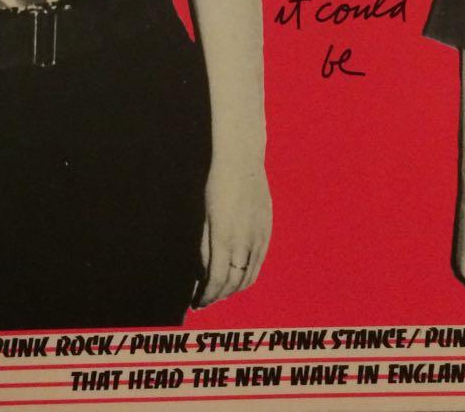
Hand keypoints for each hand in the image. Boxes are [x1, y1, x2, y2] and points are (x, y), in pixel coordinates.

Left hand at [195, 155, 271, 306]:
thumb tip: (202, 274)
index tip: (197, 302)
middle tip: (205, 299)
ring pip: (249, 276)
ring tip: (220, 291)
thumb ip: (203, 248)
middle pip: (233, 283)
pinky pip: (259, 263)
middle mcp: (245, 241)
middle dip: (218, 296)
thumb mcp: (203, 218)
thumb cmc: (217, 187)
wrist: (242, 162)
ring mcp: (259, 237)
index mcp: (225, 238)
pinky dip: (247, 275)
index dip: (207, 296)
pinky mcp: (267, 231)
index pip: (217, 280)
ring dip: (233, 289)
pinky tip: (237, 275)